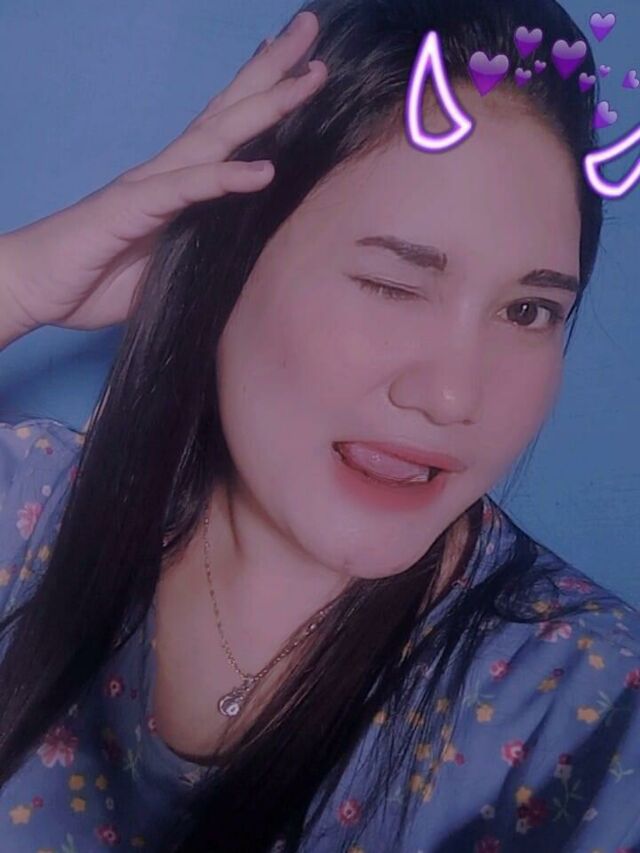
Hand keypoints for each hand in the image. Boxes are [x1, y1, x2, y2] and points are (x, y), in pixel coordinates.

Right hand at [0, 11, 325, 336]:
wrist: (35, 286)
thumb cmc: (94, 277)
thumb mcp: (164, 269)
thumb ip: (197, 250)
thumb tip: (238, 254)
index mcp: (174, 183)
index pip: (223, 129)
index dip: (259, 95)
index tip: (297, 67)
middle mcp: (166, 171)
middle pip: (228, 113)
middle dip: (273, 72)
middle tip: (311, 32)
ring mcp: (149, 185)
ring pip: (217, 136)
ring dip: (265, 104)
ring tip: (307, 75)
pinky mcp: (133, 208)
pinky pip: (186, 190)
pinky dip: (225, 178)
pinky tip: (262, 170)